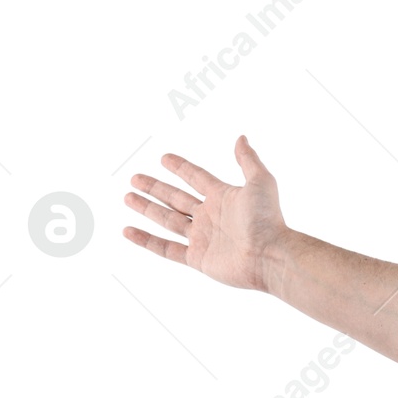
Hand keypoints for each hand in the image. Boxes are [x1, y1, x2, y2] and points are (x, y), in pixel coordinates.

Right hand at [122, 134, 290, 291]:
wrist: (270, 255)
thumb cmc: (268, 219)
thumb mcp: (261, 182)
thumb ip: (248, 160)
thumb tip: (241, 138)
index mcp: (223, 197)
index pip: (196, 178)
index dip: (180, 168)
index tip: (163, 158)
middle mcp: (211, 217)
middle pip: (176, 198)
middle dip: (155, 188)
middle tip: (135, 178)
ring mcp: (203, 238)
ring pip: (167, 220)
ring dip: (147, 209)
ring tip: (128, 198)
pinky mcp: (198, 259)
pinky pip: (166, 248)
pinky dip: (146, 240)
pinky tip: (128, 231)